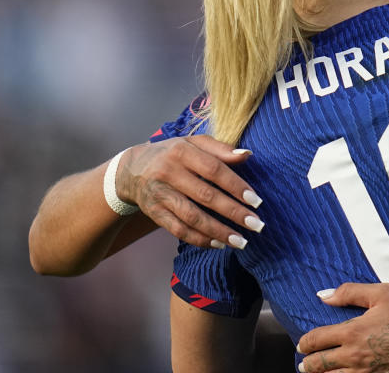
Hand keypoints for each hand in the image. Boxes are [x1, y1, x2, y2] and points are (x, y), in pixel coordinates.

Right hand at [116, 136, 263, 249]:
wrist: (131, 170)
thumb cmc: (173, 154)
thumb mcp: (193, 143)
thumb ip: (220, 149)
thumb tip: (247, 155)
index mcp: (182, 151)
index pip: (214, 170)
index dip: (237, 186)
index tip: (256, 201)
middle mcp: (168, 173)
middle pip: (206, 196)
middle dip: (234, 212)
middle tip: (256, 225)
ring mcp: (160, 195)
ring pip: (192, 217)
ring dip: (219, 231)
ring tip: (241, 241)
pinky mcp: (154, 212)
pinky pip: (178, 230)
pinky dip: (199, 239)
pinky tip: (219, 244)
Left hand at [296, 283, 388, 372]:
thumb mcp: (382, 293)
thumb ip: (350, 292)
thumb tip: (324, 296)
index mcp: (352, 332)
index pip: (316, 340)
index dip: (305, 343)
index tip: (303, 344)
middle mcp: (354, 356)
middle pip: (318, 365)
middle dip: (308, 365)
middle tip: (304, 364)